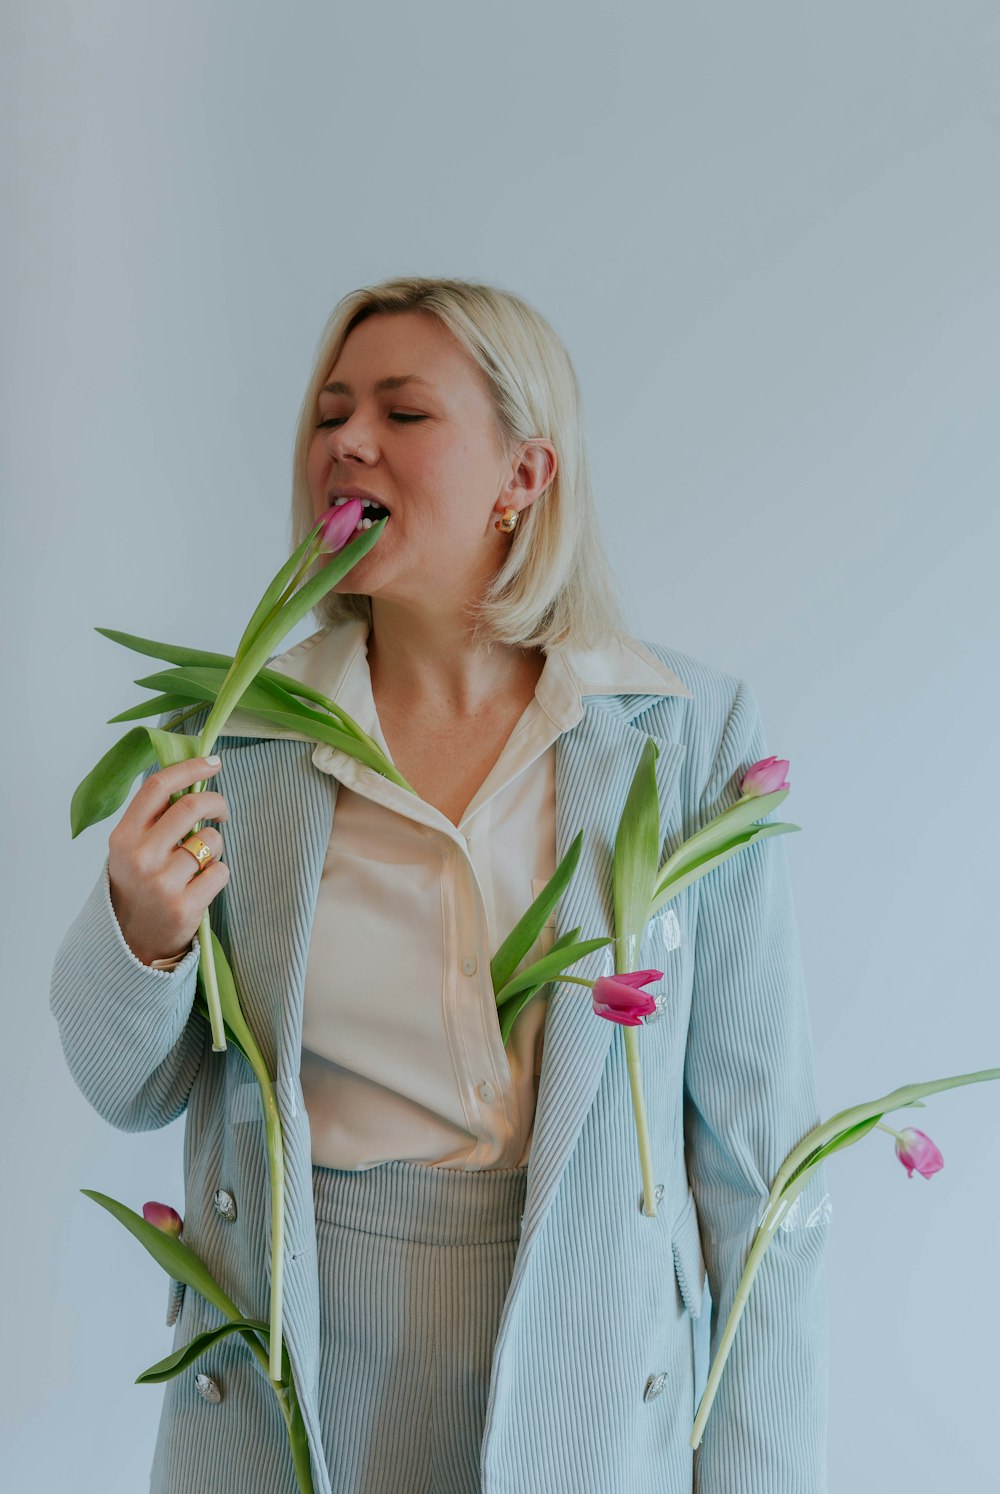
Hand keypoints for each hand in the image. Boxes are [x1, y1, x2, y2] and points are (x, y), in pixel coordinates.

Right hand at [108, 757, 229, 966]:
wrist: (132, 941)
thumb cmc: (138, 885)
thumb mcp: (131, 848)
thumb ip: (154, 817)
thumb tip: (191, 779)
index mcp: (123, 836)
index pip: (157, 786)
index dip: (189, 768)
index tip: (213, 762)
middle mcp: (140, 857)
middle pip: (191, 806)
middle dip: (216, 802)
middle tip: (221, 811)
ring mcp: (162, 883)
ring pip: (211, 840)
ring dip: (215, 845)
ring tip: (200, 862)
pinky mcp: (185, 906)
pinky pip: (221, 871)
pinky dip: (218, 873)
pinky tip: (202, 884)